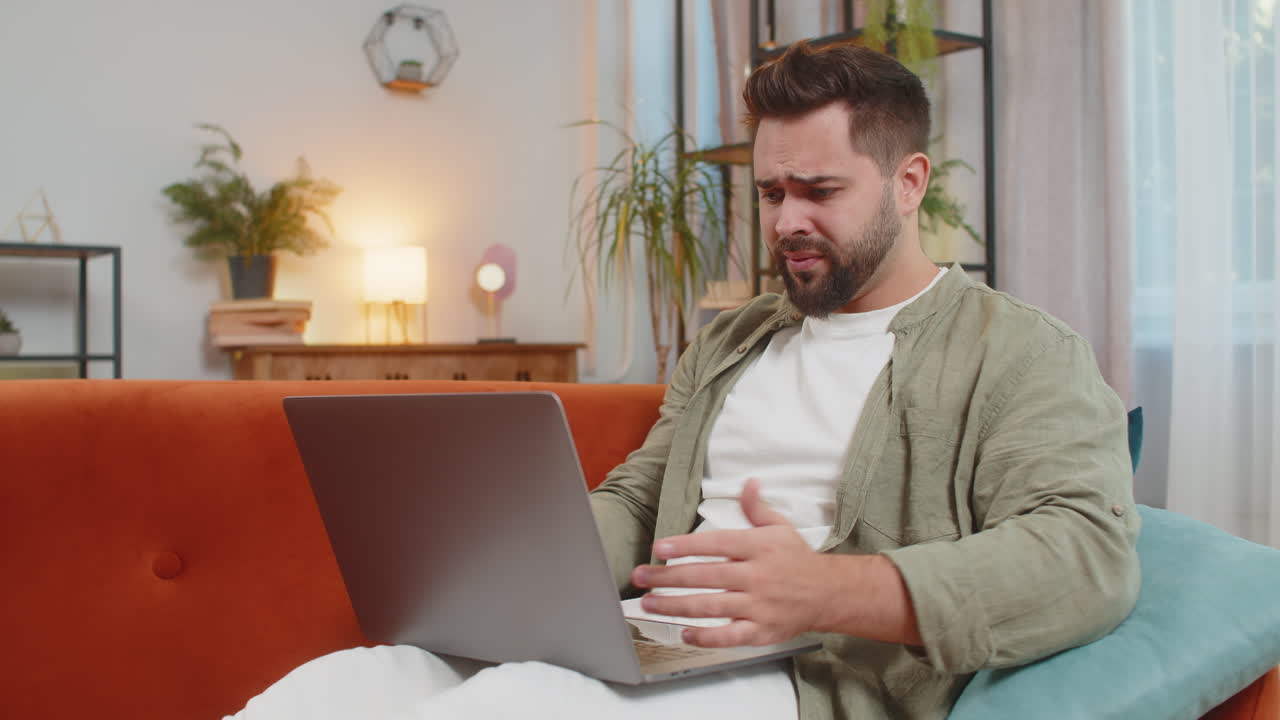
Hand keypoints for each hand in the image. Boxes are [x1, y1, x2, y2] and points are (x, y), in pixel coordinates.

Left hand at [631, 478, 837, 646]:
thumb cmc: (797, 559)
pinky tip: (683, 632)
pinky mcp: (761, 631)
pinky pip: (729, 636)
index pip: (717, 544)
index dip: (686, 545)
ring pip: (711, 607)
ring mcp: (759, 606)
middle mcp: (758, 576)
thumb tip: (747, 482)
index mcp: (760, 547)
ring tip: (649, 603)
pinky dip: (706, 637)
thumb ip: (756, 508)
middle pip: (706, 576)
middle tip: (641, 576)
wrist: (827, 594)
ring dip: (676, 606)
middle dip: (669, 577)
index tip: (660, 548)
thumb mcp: (780, 527)